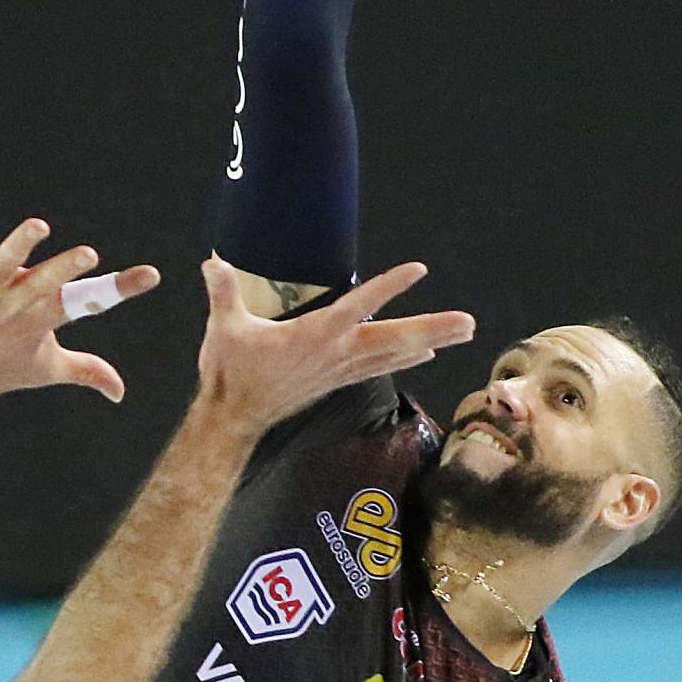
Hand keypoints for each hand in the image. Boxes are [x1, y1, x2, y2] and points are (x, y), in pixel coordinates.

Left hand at [0, 192, 158, 410]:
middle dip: (67, 267)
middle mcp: (17, 300)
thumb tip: (120, 392)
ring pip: (7, 259)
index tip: (151, 274)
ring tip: (38, 227)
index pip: (89, 302)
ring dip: (21, 243)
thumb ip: (87, 372)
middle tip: (89, 255)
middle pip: (48, 280)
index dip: (122, 288)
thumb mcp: (46, 370)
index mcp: (43, 318)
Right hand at [195, 255, 472, 436]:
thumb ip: (222, 293)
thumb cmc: (230, 372)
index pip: (358, 305)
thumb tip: (212, 263)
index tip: (417, 270)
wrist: (234, 417)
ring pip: (394, 352)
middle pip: (394, 338)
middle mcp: (336, 353)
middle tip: (470, 322)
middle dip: (433, 328)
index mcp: (314, 335)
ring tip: (464, 331)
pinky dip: (407, 357)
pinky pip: (380, 366)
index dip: (388, 287)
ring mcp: (339, 368)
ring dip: (431, 340)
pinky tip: (427, 352)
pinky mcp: (337, 380)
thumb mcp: (224, 329)